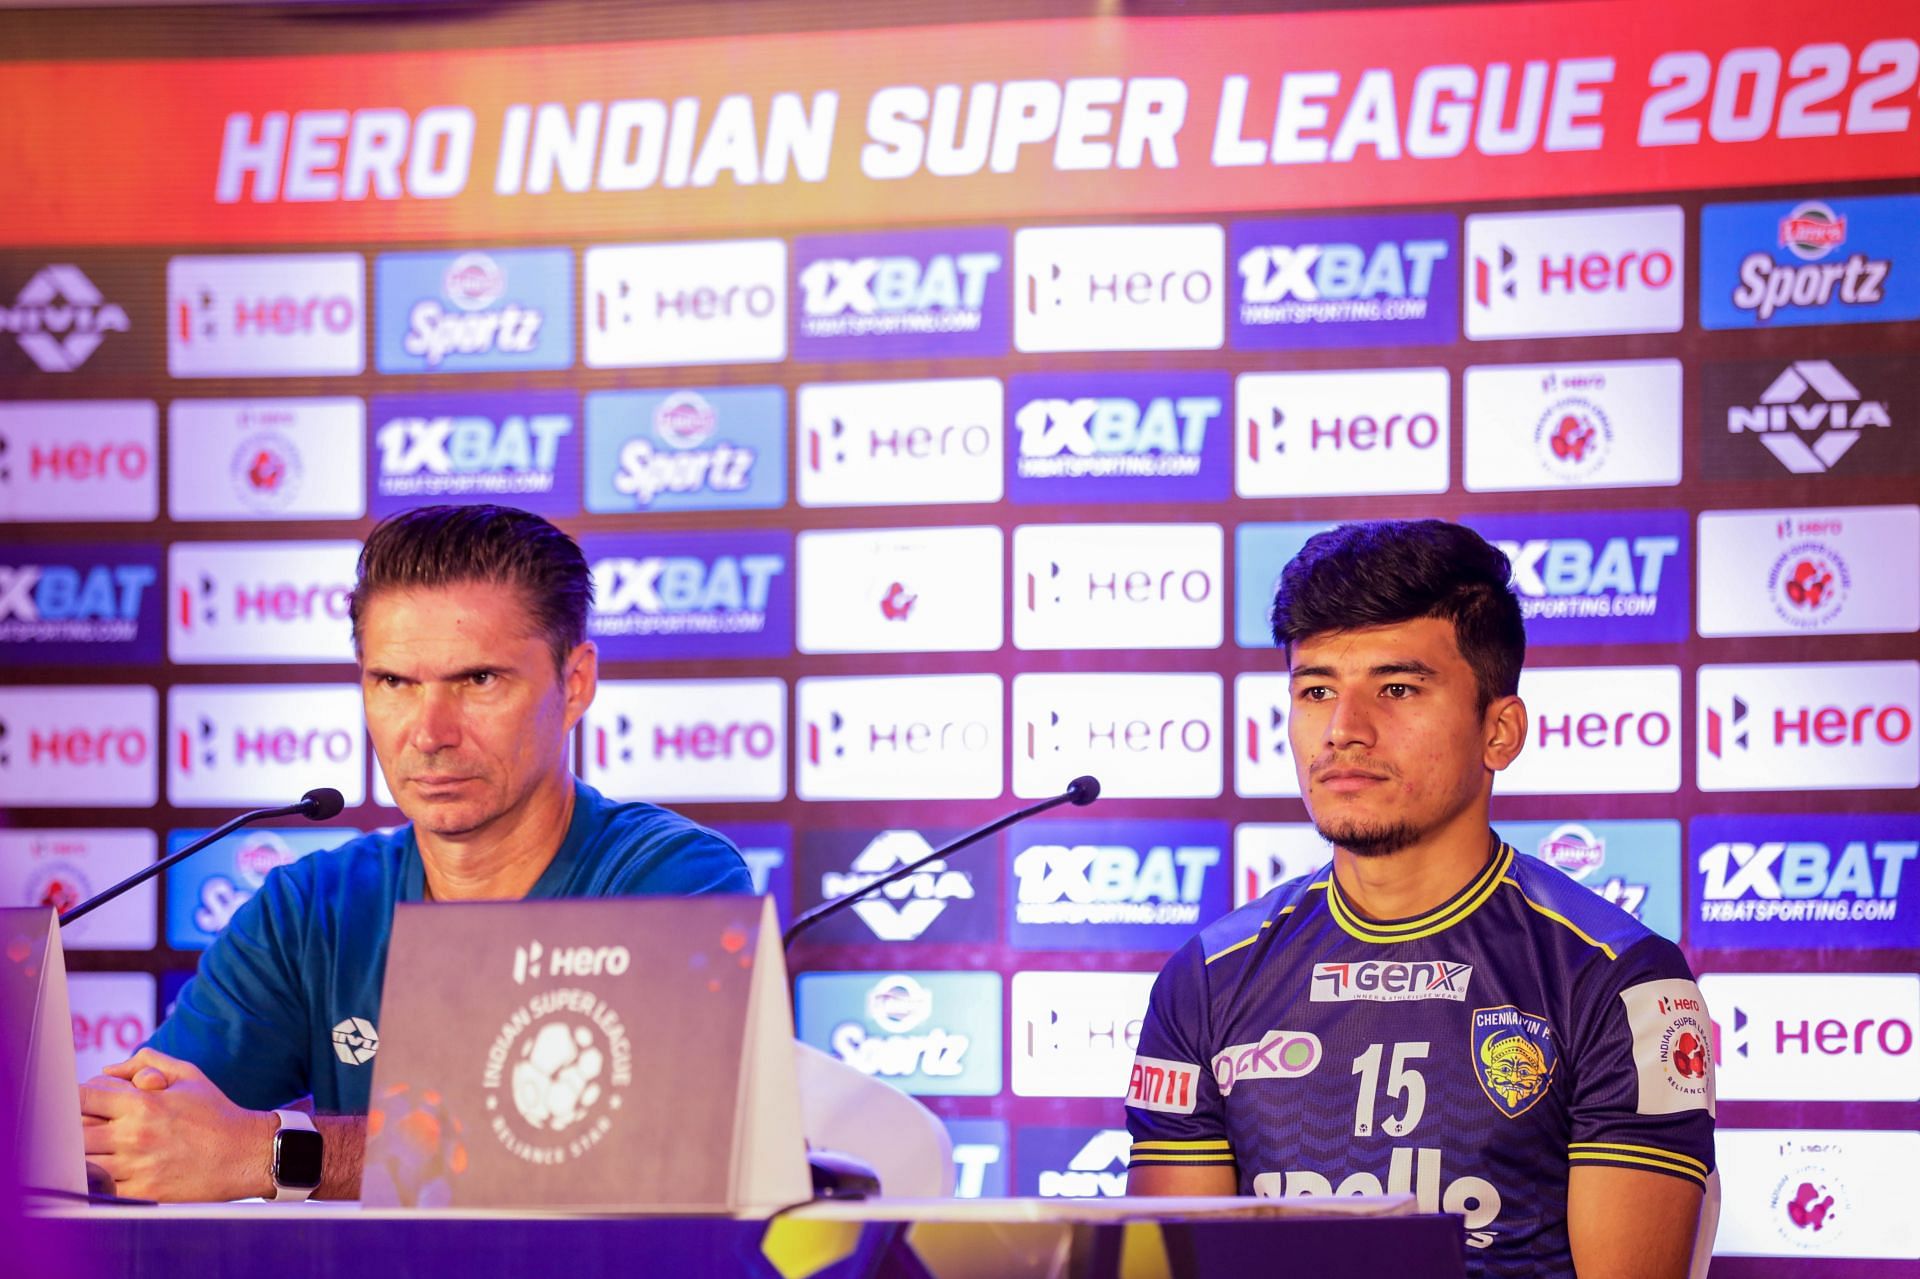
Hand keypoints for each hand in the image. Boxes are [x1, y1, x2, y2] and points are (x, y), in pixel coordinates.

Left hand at [78, 1047, 277, 1201]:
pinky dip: (98, 1181)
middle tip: (92, 1128)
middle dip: (77, 1128)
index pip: (84, 1097)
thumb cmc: (215, 1112)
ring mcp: (136, 1166)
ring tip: (100, 1150)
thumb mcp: (188, 1074)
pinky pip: (101, 1189)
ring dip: (86, 1155)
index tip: (84, 1103)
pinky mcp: (142, 1192)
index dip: (77, 1098)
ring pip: (84, 1162)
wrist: (244, 1153)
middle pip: (76, 1132)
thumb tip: (108, 1069)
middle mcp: (135, 1134)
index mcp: (143, 1103)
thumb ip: (147, 1062)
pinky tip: (111, 1172)